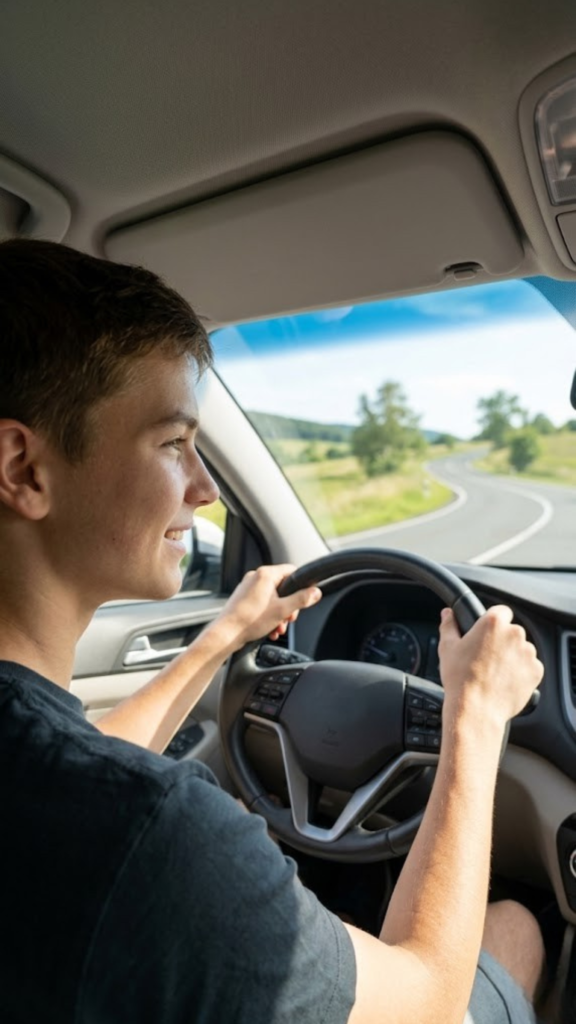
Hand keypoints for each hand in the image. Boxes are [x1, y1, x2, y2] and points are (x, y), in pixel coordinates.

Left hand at [212, 564, 321, 650]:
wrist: (226, 634)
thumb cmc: (250, 621)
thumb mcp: (283, 610)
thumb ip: (302, 600)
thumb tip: (316, 592)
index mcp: (265, 574)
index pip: (292, 571)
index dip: (301, 585)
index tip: (304, 599)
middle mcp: (255, 577)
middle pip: (282, 587)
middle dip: (289, 605)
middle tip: (289, 618)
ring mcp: (247, 587)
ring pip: (272, 598)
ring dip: (279, 614)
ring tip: (278, 628)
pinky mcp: (242, 598)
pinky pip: (261, 603)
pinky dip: (268, 615)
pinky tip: (269, 629)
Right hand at [438, 605, 542, 727]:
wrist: (476, 710)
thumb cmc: (460, 679)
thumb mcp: (448, 648)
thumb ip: (449, 626)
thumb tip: (447, 614)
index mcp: (493, 623)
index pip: (501, 611)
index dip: (493, 622)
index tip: (487, 634)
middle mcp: (514, 634)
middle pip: (512, 631)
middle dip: (502, 641)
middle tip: (486, 657)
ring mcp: (528, 653)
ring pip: (522, 649)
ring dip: (512, 656)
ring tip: (495, 672)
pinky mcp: (536, 671)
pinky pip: (530, 666)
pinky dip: (521, 672)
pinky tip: (504, 681)